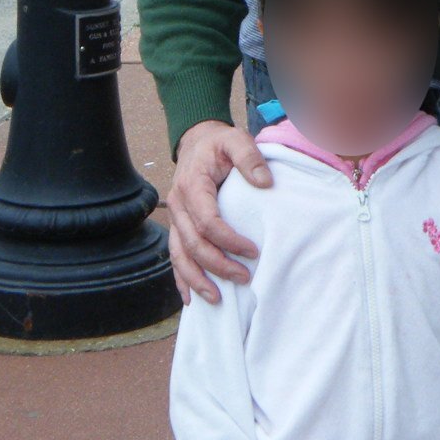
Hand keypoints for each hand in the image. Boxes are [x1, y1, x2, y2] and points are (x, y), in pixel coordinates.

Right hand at [165, 120, 271, 304]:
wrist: (196, 141)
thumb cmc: (219, 144)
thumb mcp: (236, 140)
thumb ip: (250, 157)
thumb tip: (265, 183)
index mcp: (192, 186)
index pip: (207, 222)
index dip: (229, 240)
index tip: (253, 251)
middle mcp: (178, 205)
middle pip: (192, 244)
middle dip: (217, 265)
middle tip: (244, 277)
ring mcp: (175, 218)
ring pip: (179, 256)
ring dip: (196, 280)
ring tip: (217, 300)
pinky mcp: (177, 226)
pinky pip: (174, 256)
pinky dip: (181, 279)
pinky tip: (191, 298)